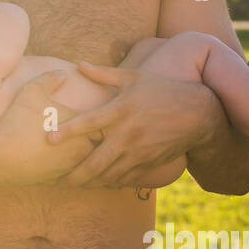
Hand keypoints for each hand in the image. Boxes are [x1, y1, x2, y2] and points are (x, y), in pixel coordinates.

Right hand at [0, 71, 93, 185]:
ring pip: (93, 166)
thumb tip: (62, 73)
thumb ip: (50, 78)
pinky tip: (74, 170)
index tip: (100, 120)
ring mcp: (72, 168)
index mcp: (83, 126)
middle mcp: (83, 149)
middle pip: (104, 148)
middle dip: (102, 144)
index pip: (107, 126)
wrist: (0, 153)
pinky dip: (78, 175)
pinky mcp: (60, 182)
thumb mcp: (33, 90)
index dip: (104, 123)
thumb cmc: (18, 119)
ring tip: (92, 156)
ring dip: (91, 161)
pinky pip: (77, 180)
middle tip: (103, 138)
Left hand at [47, 61, 213, 188]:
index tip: (49, 138)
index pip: (90, 123)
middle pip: (96, 160)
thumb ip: (104, 73)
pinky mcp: (149, 163)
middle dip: (74, 173)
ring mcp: (140, 152)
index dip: (68, 131)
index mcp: (122, 109)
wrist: (198, 113)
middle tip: (56, 179)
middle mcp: (129, 133)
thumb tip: (79, 64)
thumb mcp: (134, 77)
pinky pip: (125, 178)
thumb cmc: (162, 90)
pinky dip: (109, 182)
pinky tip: (97, 184)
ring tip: (71, 184)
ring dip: (89, 182)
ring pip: (109, 175)